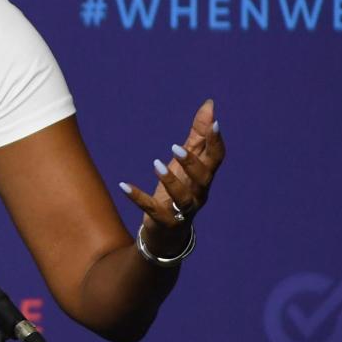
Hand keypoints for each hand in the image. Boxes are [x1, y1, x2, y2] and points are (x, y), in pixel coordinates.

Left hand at [120, 99, 225, 255]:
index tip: (215, 123)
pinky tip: (123, 185)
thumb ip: (197, 136)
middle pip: (203, 180)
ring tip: (155, 164)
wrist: (167, 235)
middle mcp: (198, 195)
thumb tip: (209, 105)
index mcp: (204, 178)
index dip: (217, 142)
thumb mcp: (185, 163)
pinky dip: (139, 199)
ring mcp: (183, 212)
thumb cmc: (178, 192)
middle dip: (192, 163)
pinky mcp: (165, 223)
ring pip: (184, 199)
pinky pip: (154, 212)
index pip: (216, 160)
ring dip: (170, 181)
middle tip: (174, 146)